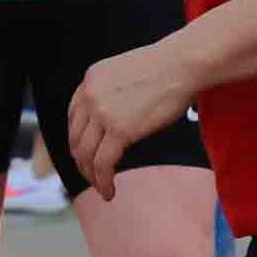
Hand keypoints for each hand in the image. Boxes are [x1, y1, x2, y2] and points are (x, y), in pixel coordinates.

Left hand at [65, 37, 199, 202]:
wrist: (182, 64)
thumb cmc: (167, 67)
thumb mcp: (126, 73)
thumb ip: (113, 92)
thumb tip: (117, 116)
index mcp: (90, 80)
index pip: (73, 117)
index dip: (77, 139)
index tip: (86, 154)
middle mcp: (90, 95)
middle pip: (76, 138)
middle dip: (82, 161)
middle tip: (92, 176)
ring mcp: (102, 113)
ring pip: (85, 155)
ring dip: (91, 176)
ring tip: (101, 188)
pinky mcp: (119, 130)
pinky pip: (102, 164)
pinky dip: (103, 182)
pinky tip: (109, 192)